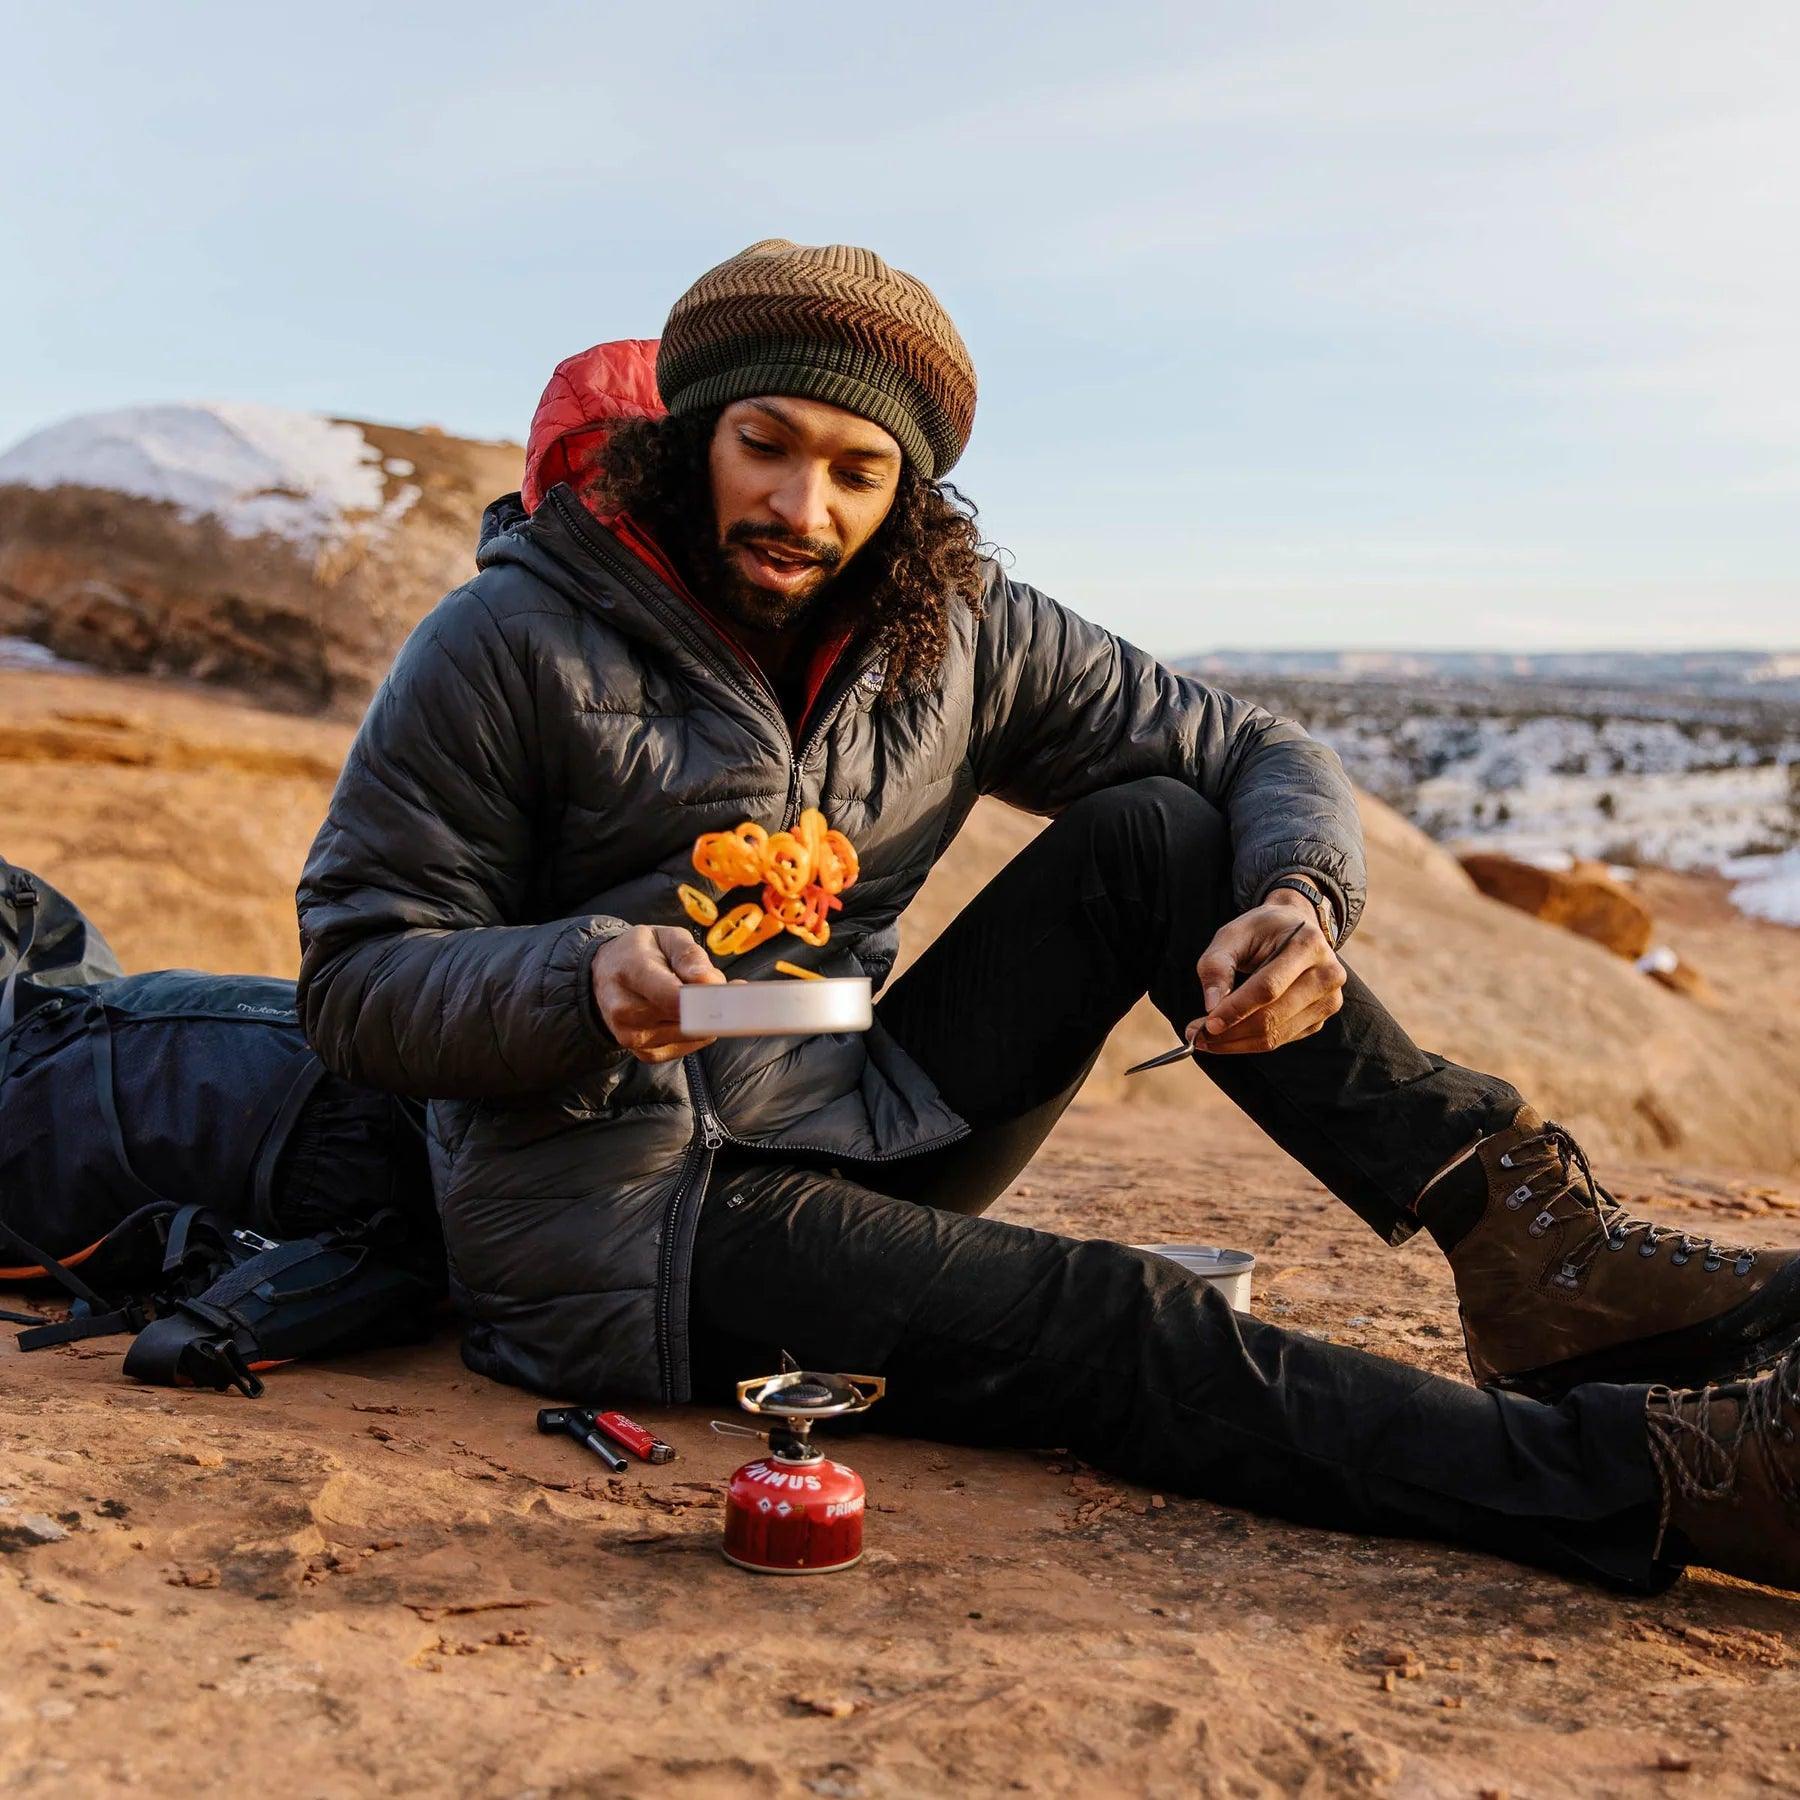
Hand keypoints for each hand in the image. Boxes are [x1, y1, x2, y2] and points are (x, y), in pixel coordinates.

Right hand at [590, 925, 727, 1062]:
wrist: (605, 975)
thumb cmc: (642, 951)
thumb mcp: (666, 936)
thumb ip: (690, 955)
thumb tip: (711, 983)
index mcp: (630, 971)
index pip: (674, 996)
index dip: (709, 999)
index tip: (737, 992)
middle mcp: (625, 1010)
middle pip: (687, 1018)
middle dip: (714, 1003)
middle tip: (723, 985)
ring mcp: (632, 1037)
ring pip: (694, 1034)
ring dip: (707, 1017)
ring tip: (696, 995)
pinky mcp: (645, 1054)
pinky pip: (689, 1046)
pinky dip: (698, 1030)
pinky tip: (690, 1012)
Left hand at [1187, 894, 1345, 1054]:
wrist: (1295, 928)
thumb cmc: (1261, 931)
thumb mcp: (1232, 934)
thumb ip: (1217, 965)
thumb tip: (1211, 1005)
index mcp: (1308, 944)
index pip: (1268, 987)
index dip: (1236, 1009)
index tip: (1206, 1025)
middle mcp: (1328, 974)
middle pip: (1273, 1016)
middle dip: (1231, 1031)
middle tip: (1197, 1036)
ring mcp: (1329, 999)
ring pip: (1276, 1034)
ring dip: (1237, 1042)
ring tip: (1207, 1039)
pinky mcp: (1321, 1018)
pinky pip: (1282, 1039)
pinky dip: (1251, 1043)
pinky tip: (1229, 1036)